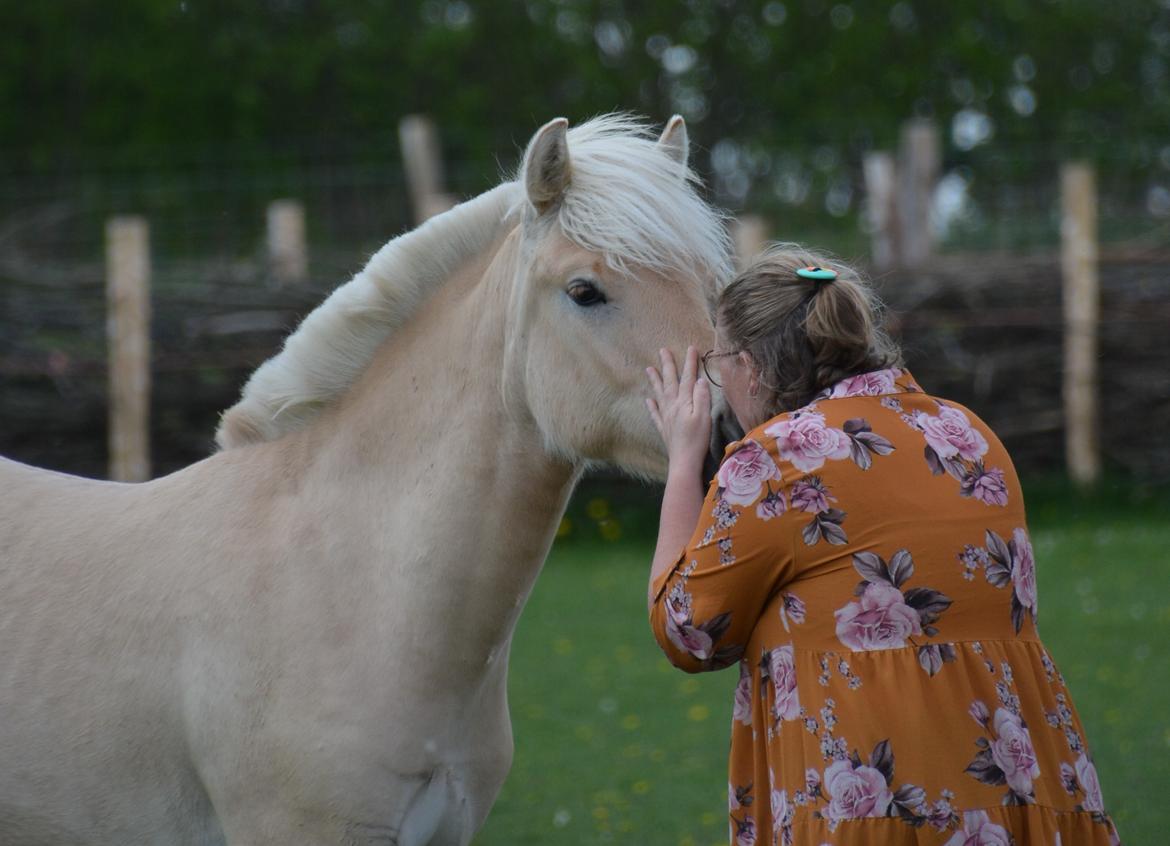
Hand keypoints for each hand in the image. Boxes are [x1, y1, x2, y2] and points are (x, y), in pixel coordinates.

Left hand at [645, 346, 711, 470]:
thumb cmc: (697, 440)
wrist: (684, 461)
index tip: (691, 348)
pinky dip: (651, 405)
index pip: (687, 378)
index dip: (689, 363)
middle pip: (669, 382)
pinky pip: (655, 414)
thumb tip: (699, 380)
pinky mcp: (664, 429)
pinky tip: (648, 400)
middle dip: (667, 365)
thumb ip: (701, 397)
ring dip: (655, 381)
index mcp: (683, 402)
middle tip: (662, 350)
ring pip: (659, 394)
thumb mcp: (704, 417)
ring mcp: (666, 418)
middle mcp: (672, 407)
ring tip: (650, 369)